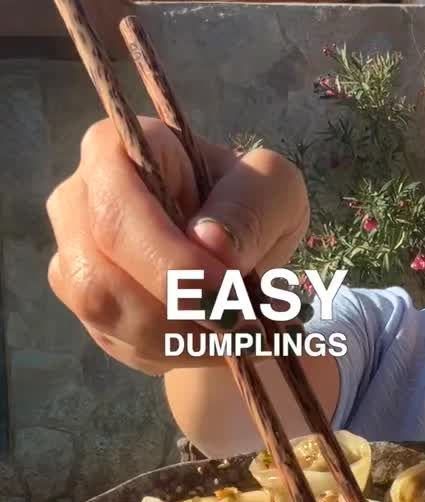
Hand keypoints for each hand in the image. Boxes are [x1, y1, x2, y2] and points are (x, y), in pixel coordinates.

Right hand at [46, 117, 309, 373]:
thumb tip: (210, 242)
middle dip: (175, 311)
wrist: (238, 257)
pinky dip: (178, 351)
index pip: (116, 212)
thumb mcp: (275, 190)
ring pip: (107, 317)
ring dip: (181, 337)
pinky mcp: (86, 308)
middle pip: (98, 276)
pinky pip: (122, 343)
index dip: (167, 261)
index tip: (226, 293)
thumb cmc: (251, 207)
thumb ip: (251, 206)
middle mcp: (77, 201)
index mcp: (113, 150)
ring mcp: (72, 257)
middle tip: (244, 326)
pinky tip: (217, 338)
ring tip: (241, 331)